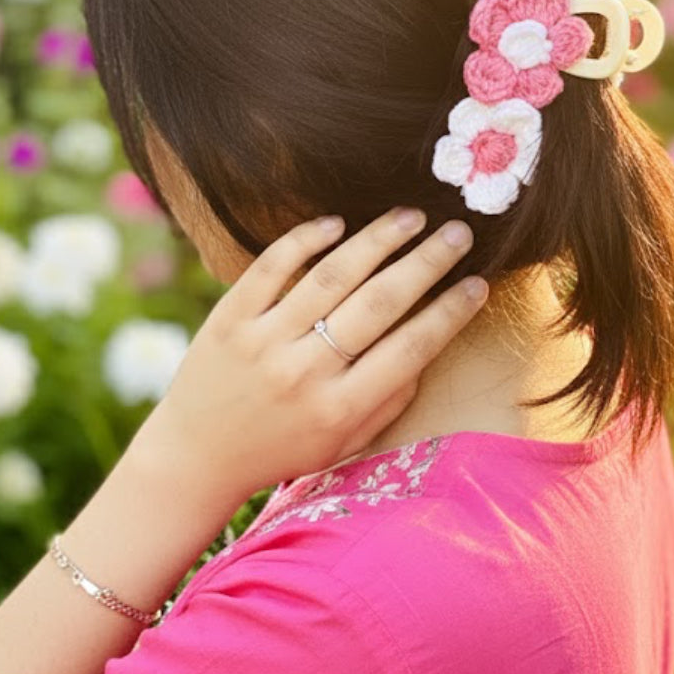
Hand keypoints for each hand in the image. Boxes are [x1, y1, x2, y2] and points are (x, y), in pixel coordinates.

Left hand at [144, 208, 486, 499]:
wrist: (196, 457)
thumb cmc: (281, 450)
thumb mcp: (342, 445)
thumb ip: (387, 402)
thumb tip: (428, 345)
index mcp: (339, 410)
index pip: (410, 349)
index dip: (450, 312)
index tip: (478, 283)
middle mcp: (304, 374)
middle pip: (379, 303)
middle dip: (427, 262)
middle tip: (458, 233)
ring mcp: (263, 342)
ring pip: (331, 275)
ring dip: (378, 239)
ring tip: (411, 217)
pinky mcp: (229, 319)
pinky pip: (273, 266)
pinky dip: (307, 240)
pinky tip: (338, 223)